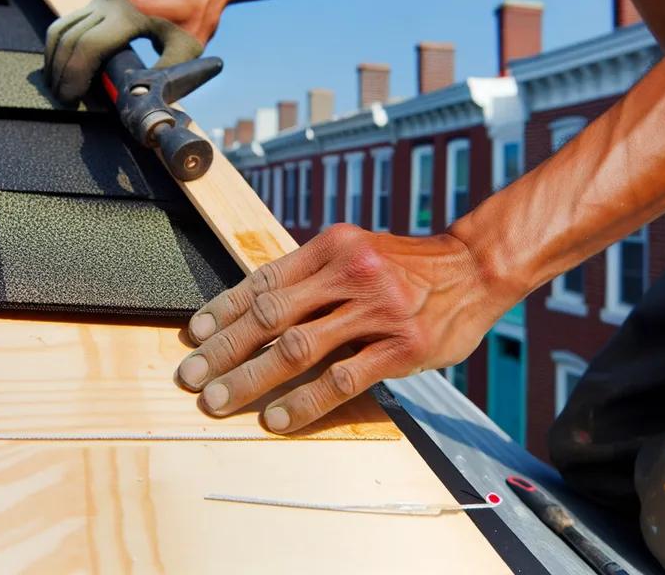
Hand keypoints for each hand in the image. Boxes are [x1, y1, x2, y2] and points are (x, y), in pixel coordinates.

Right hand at [44, 0, 241, 102]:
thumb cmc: (198, 16)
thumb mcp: (188, 49)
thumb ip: (164, 74)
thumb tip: (137, 99)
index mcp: (130, 13)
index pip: (89, 46)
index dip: (75, 75)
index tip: (71, 98)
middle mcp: (110, 0)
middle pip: (69, 38)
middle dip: (61, 72)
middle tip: (61, 98)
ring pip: (63, 26)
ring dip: (55, 57)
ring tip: (58, 84)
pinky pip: (74, 21)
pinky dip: (65, 43)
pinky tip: (66, 64)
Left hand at [176, 224, 515, 433]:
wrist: (473, 268)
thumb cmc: (406, 265)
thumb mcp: (357, 251)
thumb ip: (314, 275)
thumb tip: (258, 308)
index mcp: (332, 247)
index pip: (265, 279)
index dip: (224, 307)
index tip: (195, 332)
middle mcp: (349, 273)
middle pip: (271, 315)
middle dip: (224, 347)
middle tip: (191, 374)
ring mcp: (376, 310)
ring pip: (297, 348)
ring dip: (251, 378)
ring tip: (219, 400)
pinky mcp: (402, 346)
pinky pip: (342, 378)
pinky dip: (305, 402)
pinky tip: (278, 418)